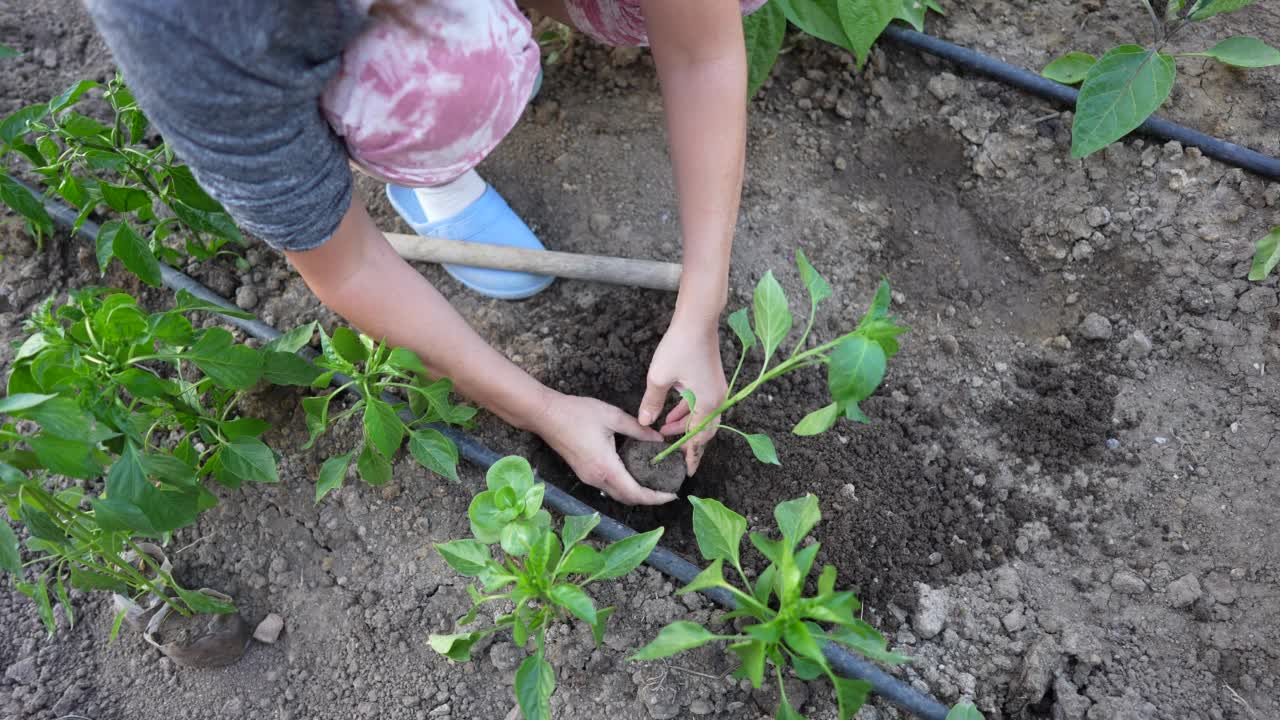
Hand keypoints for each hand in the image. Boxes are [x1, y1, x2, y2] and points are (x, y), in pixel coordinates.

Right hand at [532, 390, 675, 504]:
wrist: (545, 415)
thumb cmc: (577, 413)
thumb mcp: (613, 416)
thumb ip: (638, 430)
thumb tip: (659, 439)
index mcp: (606, 467)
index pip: (636, 493)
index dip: (656, 498)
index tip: (673, 495)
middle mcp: (597, 479)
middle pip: (627, 499)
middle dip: (649, 499)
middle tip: (667, 489)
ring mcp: (588, 478)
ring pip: (617, 495)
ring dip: (636, 494)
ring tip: (654, 483)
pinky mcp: (584, 473)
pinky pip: (608, 487)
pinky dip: (624, 487)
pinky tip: (634, 474)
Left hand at [638, 317, 726, 474]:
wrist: (697, 319)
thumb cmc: (680, 346)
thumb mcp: (659, 377)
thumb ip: (652, 403)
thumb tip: (645, 422)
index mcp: (706, 404)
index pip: (698, 438)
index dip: (690, 455)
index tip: (686, 471)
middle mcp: (717, 400)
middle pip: (704, 432)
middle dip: (688, 444)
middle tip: (675, 456)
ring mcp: (717, 390)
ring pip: (702, 418)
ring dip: (685, 426)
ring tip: (665, 432)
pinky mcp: (712, 381)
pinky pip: (701, 405)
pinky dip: (688, 413)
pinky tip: (671, 413)